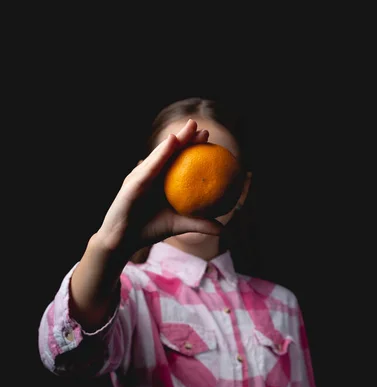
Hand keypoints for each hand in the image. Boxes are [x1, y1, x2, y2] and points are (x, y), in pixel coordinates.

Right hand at [97, 119, 222, 257]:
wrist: (123, 241)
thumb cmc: (149, 230)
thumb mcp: (179, 225)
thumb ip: (200, 223)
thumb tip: (224, 228)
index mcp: (159, 181)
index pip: (177, 160)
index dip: (191, 147)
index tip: (208, 138)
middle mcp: (150, 174)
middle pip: (169, 152)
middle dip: (185, 137)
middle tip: (200, 126)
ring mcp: (140, 176)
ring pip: (160, 154)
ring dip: (175, 139)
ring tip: (189, 128)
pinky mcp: (133, 183)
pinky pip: (150, 167)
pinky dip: (161, 154)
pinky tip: (172, 142)